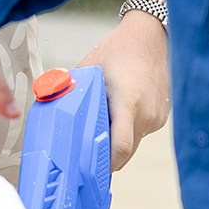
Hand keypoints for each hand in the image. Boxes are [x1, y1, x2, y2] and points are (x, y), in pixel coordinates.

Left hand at [78, 13, 170, 169]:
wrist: (152, 36)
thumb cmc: (119, 50)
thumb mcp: (89, 67)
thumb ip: (71, 90)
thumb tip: (46, 105)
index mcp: (127, 102)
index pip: (119, 147)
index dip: (105, 165)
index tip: (89, 173)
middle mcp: (146, 114)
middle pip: (124, 153)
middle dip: (105, 158)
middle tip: (85, 158)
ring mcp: (157, 117)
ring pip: (133, 144)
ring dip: (116, 143)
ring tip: (101, 129)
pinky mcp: (162, 117)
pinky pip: (140, 133)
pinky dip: (128, 131)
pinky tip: (118, 115)